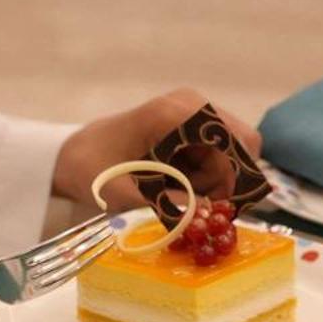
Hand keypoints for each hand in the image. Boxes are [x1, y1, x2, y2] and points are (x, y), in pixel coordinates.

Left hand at [54, 88, 263, 211]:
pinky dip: (207, 181)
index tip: (221, 209)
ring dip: (214, 186)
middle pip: (244, 150)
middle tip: (199, 208)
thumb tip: (200, 216)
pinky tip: (178, 186)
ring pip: (235, 159)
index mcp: (176, 113)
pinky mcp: (197, 128)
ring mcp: (198, 114)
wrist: (78, 154)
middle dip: (227, 185)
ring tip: (175, 194)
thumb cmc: (92, 169)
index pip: (238, 141)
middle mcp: (194, 106)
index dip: (239, 179)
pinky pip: (222, 160)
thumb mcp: (119, 194)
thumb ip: (159, 206)